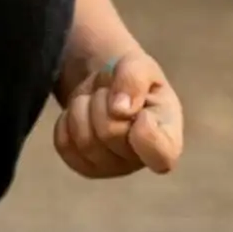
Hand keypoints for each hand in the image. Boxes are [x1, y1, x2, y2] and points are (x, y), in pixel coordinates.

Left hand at [54, 50, 183, 178]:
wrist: (107, 85)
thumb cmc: (132, 79)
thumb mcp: (138, 64)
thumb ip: (135, 78)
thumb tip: (120, 110)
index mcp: (168, 135)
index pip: (162, 155)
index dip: (145, 135)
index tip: (140, 112)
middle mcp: (142, 159)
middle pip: (109, 134)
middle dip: (102, 101)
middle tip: (109, 91)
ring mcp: (113, 167)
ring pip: (84, 141)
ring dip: (82, 108)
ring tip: (97, 99)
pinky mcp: (87, 167)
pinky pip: (64, 145)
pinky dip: (66, 121)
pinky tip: (83, 113)